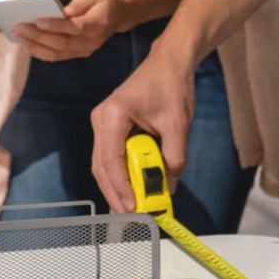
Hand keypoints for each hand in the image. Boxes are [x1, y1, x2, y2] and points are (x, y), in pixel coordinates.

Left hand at [15, 0, 124, 61]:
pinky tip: (26, 42)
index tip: (38, 20)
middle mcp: (92, 41)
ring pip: (57, 54)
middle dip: (38, 37)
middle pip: (62, 44)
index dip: (56, 26)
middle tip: (19, 27)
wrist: (119, 12)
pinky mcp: (78, 53)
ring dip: (35, 46)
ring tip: (18, 36)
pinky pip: (57, 56)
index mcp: (97, 24)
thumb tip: (64, 13)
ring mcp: (85, 50)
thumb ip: (79, 3)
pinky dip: (40, 51)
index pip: (74, 28)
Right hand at [89, 51, 193, 210]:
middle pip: (101, 166)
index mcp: (114, 114)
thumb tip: (170, 186)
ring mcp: (103, 124)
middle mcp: (101, 119)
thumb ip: (174, 158)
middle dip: (115, 193)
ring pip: (103, 164)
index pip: (110, 159)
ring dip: (117, 186)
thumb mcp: (178, 124)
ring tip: (132, 207)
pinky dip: (120, 175)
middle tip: (131, 215)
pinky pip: (110, 157)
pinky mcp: (110, 128)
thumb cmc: (171, 85)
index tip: (133, 206)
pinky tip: (131, 189)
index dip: (120, 186)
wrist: (169, 63)